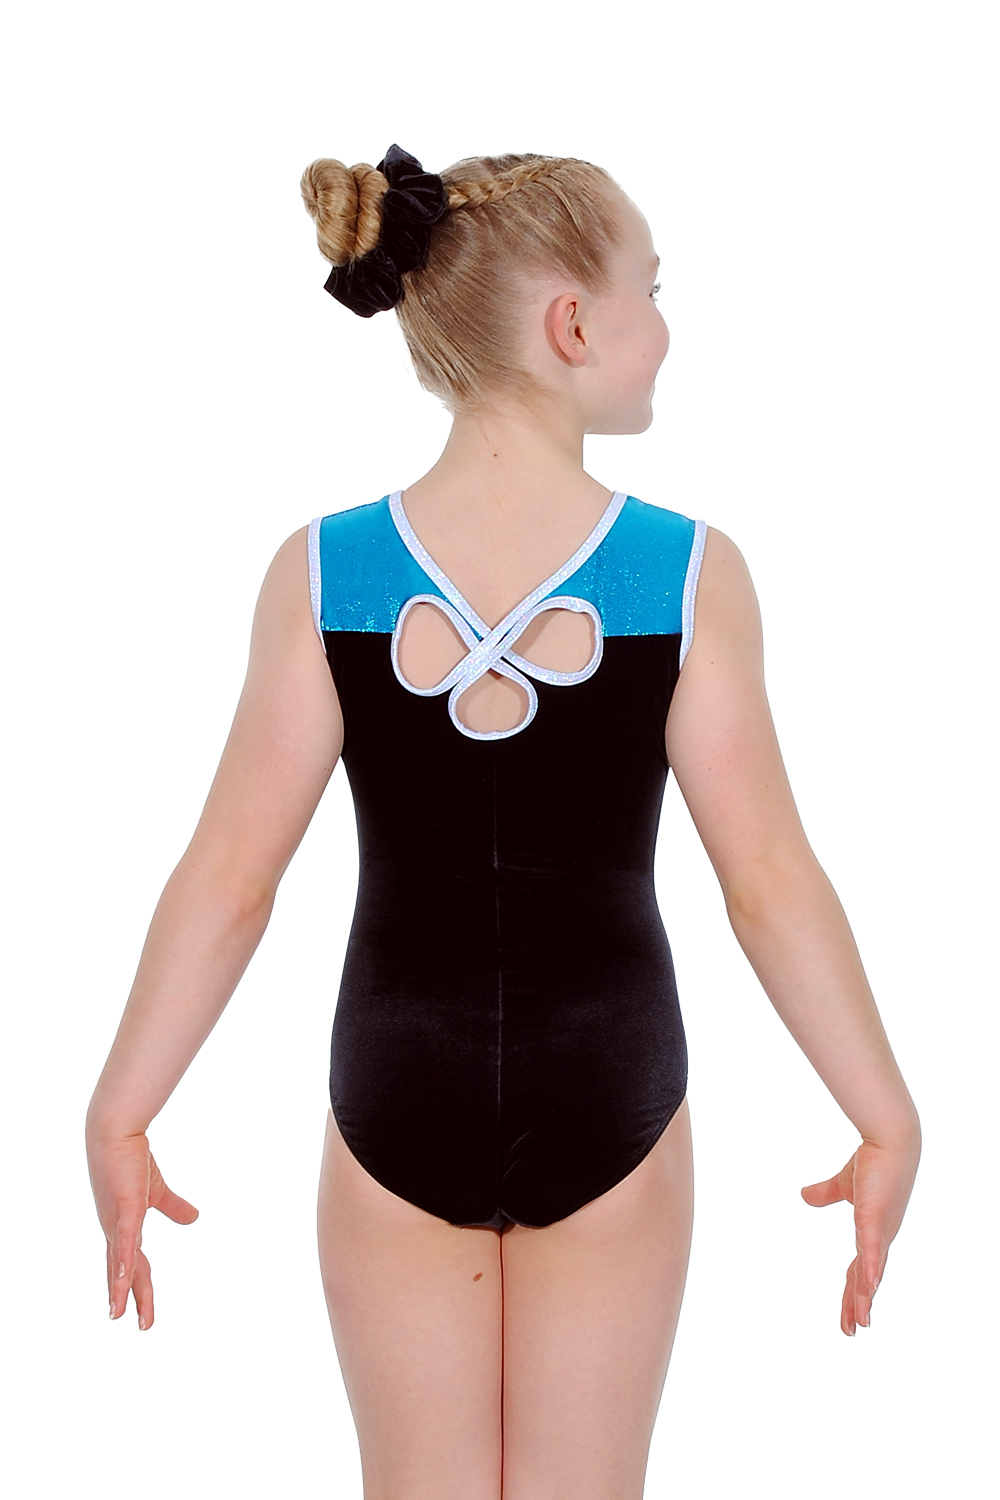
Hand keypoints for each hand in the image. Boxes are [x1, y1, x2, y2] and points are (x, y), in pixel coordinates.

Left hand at [88, 1131, 198, 1329]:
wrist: (115, 1134)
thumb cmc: (131, 1159)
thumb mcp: (157, 1191)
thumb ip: (173, 1207)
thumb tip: (194, 1219)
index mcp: (123, 1229)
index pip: (133, 1265)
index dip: (138, 1289)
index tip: (140, 1315)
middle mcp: (115, 1231)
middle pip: (125, 1272)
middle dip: (130, 1299)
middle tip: (142, 1326)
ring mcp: (116, 1221)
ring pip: (120, 1262)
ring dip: (120, 1289)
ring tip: (117, 1315)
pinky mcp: (123, 1208)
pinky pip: (125, 1239)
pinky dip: (124, 1259)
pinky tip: (124, 1277)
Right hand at [801, 1135, 918, 1335]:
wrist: (890, 1142)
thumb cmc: (872, 1162)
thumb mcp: (842, 1185)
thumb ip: (825, 1193)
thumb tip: (804, 1195)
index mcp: (872, 1233)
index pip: (859, 1270)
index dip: (853, 1293)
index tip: (849, 1317)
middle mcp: (881, 1238)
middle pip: (866, 1279)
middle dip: (858, 1306)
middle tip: (851, 1331)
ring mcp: (881, 1230)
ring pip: (871, 1271)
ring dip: (865, 1296)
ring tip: (861, 1321)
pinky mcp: (876, 1218)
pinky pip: (873, 1248)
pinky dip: (872, 1268)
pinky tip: (871, 1286)